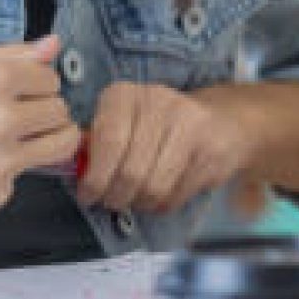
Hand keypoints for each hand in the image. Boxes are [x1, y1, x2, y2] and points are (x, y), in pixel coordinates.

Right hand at [0, 36, 80, 215]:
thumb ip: (9, 54)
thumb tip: (53, 44)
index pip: (51, 78)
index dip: (35, 83)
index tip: (19, 90)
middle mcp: (4, 120)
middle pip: (60, 111)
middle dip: (43, 110)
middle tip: (15, 115)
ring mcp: (2, 160)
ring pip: (61, 145)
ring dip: (47, 139)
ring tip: (18, 137)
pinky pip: (22, 177)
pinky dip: (6, 170)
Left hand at [78, 80, 255, 213]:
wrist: (223, 119)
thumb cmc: (158, 125)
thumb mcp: (123, 120)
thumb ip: (97, 143)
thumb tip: (74, 173)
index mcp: (127, 94)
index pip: (108, 142)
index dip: (94, 178)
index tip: (87, 195)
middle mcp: (159, 102)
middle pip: (130, 171)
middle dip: (115, 197)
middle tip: (111, 202)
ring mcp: (189, 126)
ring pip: (153, 187)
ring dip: (139, 203)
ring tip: (136, 199)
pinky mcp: (211, 152)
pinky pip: (175, 195)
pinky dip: (162, 204)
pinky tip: (161, 193)